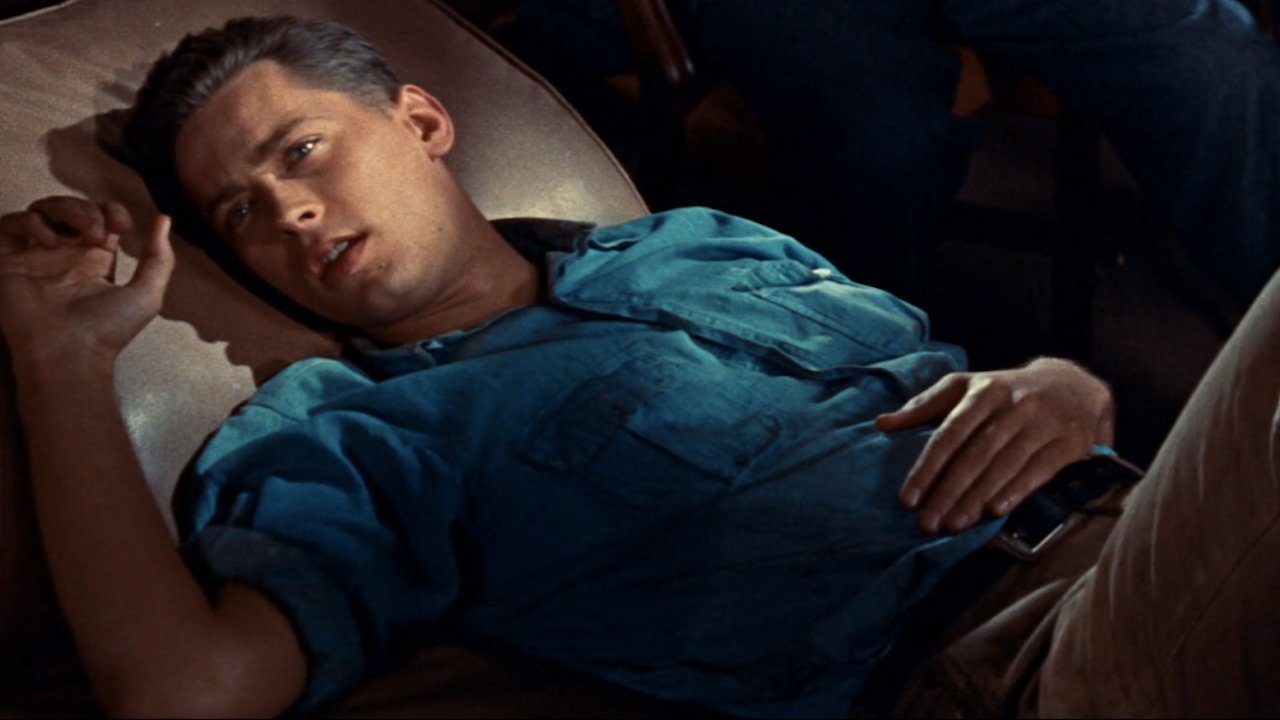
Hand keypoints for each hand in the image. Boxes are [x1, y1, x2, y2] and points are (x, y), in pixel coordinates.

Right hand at [0, 196, 173, 365]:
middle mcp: (64, 254)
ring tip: (81, 232)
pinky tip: (49, 242)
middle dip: (88, 209)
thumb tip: (164, 218)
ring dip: (65, 208)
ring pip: (42, 209)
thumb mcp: (146, 294)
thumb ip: (158, 257)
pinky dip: (30, 221)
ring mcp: (35, 256)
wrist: (69, 352)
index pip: (99, 217)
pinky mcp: (8, 260)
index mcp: (95, 259)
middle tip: (99, 232)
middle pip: (72, 208)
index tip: (122, 225)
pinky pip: (9, 223)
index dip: (110, 210)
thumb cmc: (108, 330)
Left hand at [875, 357, 1113, 534]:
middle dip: (949, 491)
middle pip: (975, 454)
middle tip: (927, 522)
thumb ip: (923, 406)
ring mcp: (1043, 423)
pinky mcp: (1068, 442)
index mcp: (983, 390)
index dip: (927, 467)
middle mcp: (1013, 405)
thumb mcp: (965, 387)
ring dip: (977, 498)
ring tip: (954, 525)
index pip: (949, 433)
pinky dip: (1017, 490)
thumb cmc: (1005, 390)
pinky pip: (1039, 470)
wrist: (1072, 384)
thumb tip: (881, 424)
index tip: (908, 498)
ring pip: (1005, 465)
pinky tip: (995, 511)